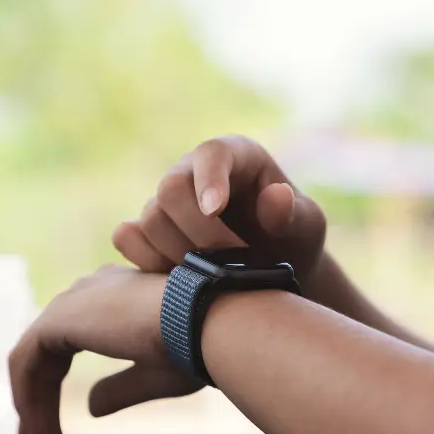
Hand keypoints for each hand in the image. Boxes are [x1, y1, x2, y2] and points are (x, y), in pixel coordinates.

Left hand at [8, 266, 203, 433]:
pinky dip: (26, 397)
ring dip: (35, 408)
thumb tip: (89, 408)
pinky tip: (39, 432)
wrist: (208, 323)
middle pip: (46, 354)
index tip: (51, 428)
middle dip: (37, 401)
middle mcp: (90, 293)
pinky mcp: (59, 318)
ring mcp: (73, 301)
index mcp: (115, 299)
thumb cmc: (199, 346)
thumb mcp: (155, 375)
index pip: (68, 343)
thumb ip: (118, 389)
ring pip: (33, 360)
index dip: (53, 386)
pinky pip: (24, 361)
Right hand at [112, 135, 326, 287]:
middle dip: (197, 232)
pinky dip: (146, 260)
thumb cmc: (291, 240)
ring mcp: (164, 202)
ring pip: (149, 219)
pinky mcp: (145, 230)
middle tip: (227, 264)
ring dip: (179, 254)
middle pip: (170, 189)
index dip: (209, 179)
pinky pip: (126, 238)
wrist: (269, 271)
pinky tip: (178, 279)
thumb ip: (294, 214)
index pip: (212, 154)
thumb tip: (276, 197)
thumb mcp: (306, 227)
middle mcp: (192, 172)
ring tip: (213, 277)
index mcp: (234, 157)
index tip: (214, 209)